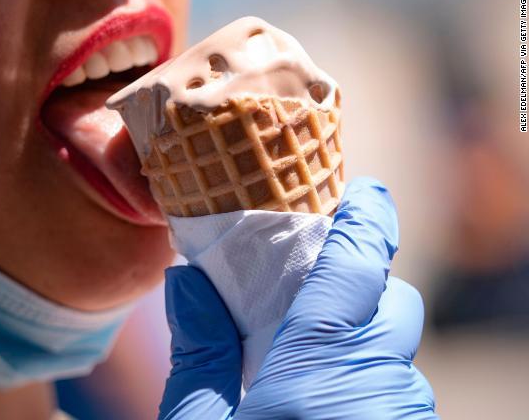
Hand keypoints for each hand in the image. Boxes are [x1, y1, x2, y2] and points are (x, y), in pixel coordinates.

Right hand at [158, 178, 436, 418]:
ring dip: (360, 338)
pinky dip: (366, 378)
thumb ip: (198, 356)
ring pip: (396, 352)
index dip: (365, 222)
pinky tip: (321, 400)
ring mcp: (401, 417)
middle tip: (309, 292)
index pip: (357, 271)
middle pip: (392, 305)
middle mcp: (376, 391)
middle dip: (360, 285)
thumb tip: (189, 281)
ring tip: (305, 357)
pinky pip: (396, 391)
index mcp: (314, 373)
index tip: (363, 193)